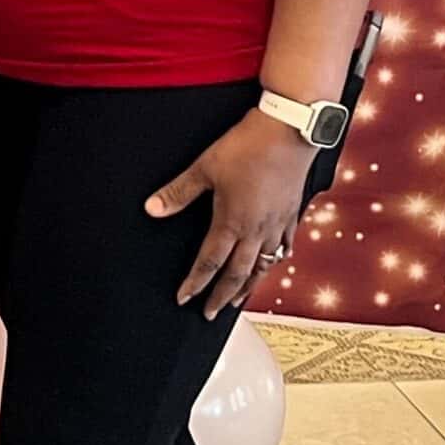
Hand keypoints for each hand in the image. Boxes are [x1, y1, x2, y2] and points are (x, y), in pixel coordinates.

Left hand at [145, 114, 313, 317]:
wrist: (289, 130)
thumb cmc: (248, 146)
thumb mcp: (205, 167)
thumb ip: (178, 192)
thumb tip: (152, 209)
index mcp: (232, 222)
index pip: (209, 262)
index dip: (195, 283)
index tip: (185, 299)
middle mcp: (256, 230)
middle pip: (238, 273)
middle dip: (221, 296)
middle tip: (211, 313)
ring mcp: (277, 223)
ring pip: (263, 265)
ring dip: (249, 285)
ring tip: (239, 299)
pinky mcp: (291, 212)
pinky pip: (284, 246)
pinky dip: (276, 260)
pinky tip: (273, 262)